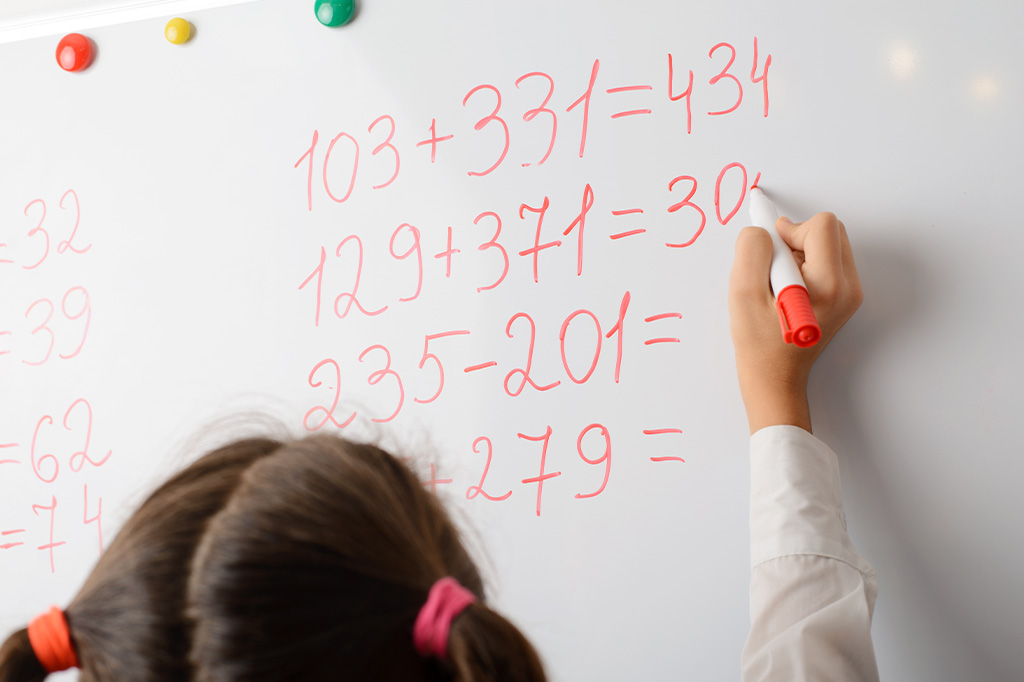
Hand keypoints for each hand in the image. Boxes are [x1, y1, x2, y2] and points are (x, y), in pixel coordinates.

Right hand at [729, 212, 862, 433]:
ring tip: (778, 283)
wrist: (774, 378)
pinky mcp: (843, 297)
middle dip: (796, 240)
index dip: (789, 230)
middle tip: (773, 269)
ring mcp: (850, 293)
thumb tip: (763, 230)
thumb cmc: (758, 343)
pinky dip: (804, 265)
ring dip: (798, 252)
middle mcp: (848, 287)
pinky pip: (826, 261)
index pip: (821, 226)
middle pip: (830, 231)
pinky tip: (787, 289)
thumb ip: (752, 250)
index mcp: (830, 285)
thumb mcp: (743, 293)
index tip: (770, 252)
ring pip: (828, 244)